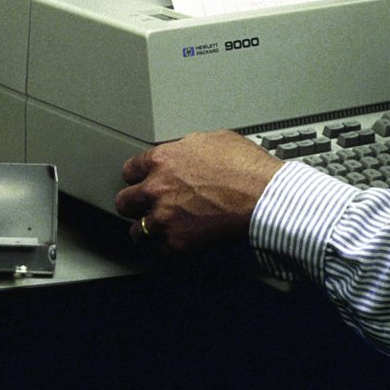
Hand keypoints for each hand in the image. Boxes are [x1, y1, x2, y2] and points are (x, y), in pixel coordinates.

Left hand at [114, 130, 283, 252]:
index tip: (142, 182)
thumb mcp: (213, 140)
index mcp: (162, 159)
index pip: (130, 170)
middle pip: (125, 201)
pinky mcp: (178, 241)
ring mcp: (164, 217)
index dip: (138, 177)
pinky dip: (170, 247)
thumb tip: (183, 151)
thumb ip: (187, 148)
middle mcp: (156, 188)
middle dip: (135, 204)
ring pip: (137, 230)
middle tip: (144, 207)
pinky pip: (162, 249)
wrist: (265, 196)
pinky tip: (180, 241)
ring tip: (158, 230)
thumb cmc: (247, 167)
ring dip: (147, 229)